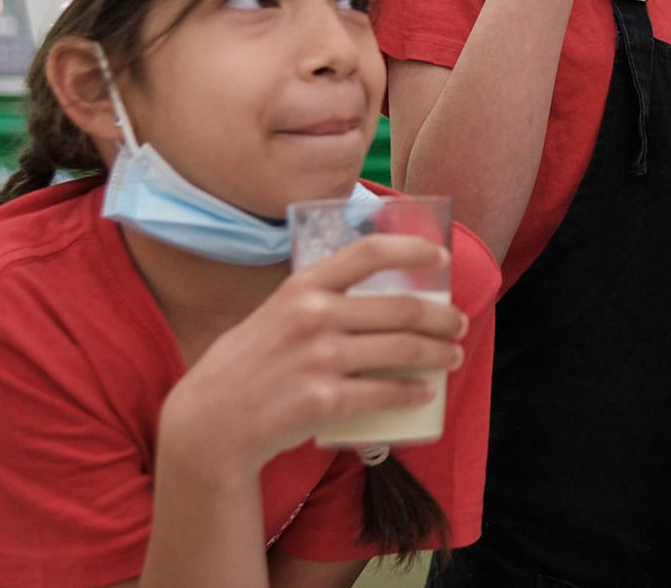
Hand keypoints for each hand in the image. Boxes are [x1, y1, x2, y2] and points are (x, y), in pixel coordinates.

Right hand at [157, 234, 466, 474]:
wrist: (212, 420)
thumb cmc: (250, 364)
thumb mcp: (276, 312)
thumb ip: (319, 299)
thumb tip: (376, 294)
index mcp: (303, 286)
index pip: (369, 252)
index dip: (413, 249)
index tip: (441, 256)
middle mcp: (314, 315)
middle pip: (401, 308)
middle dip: (441, 317)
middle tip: (458, 324)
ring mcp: (320, 358)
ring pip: (402, 350)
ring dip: (438, 354)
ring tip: (453, 357)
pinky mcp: (325, 399)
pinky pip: (385, 392)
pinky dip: (412, 392)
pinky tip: (424, 393)